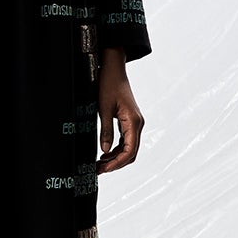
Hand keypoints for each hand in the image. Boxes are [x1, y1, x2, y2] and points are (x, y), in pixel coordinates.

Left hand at [97, 47, 143, 172]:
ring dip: (116, 157)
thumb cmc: (109, 84)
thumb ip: (105, 130)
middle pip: (131, 152)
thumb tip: (104, 150)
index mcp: (134, 121)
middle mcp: (137, 124)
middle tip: (99, 170)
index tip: (104, 169)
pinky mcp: (129, 120)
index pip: (130, 150)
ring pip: (129, 148)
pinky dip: (116, 149)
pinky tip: (105, 153)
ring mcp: (134, 122)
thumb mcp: (103, 108)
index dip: (117, 163)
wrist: (113, 68)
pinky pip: (125, 140)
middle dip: (116, 163)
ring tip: (100, 163)